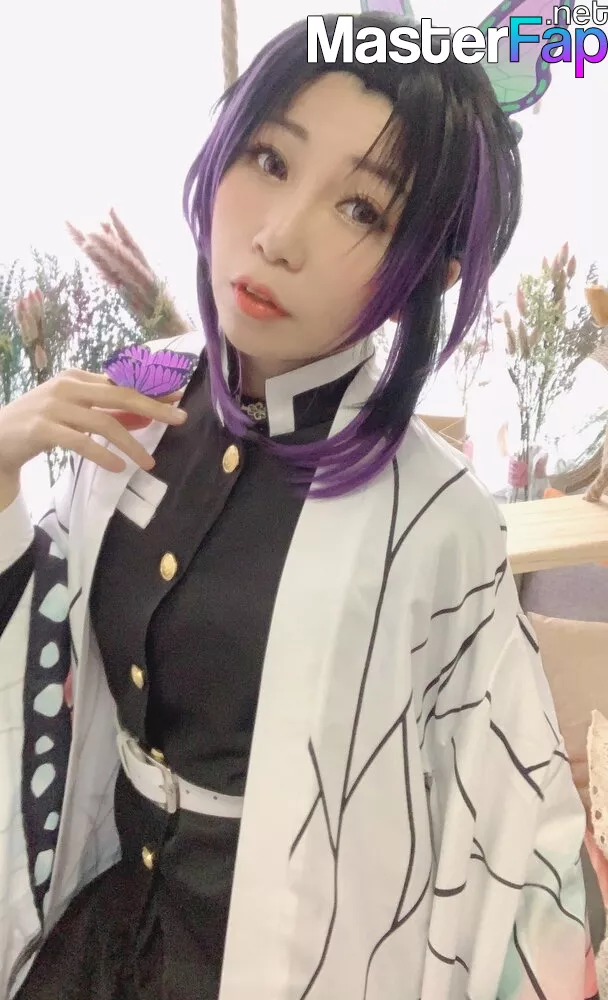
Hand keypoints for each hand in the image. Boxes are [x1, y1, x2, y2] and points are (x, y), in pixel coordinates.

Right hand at [0, 369, 186, 478]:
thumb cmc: (41, 423)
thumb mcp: (75, 413)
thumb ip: (107, 413)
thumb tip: (144, 417)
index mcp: (77, 378)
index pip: (121, 382)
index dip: (151, 389)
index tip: (178, 397)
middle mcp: (67, 387)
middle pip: (119, 394)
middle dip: (153, 406)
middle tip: (179, 419)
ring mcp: (54, 407)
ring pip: (103, 422)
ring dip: (130, 444)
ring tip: (148, 462)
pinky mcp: (43, 429)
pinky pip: (80, 442)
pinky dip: (102, 455)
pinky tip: (118, 467)